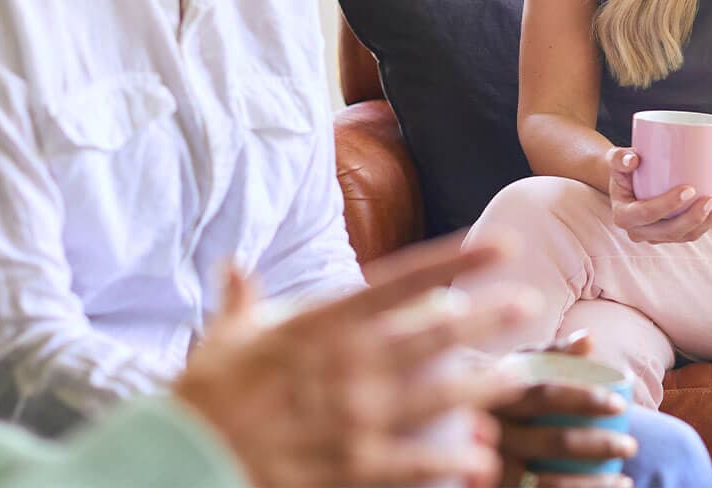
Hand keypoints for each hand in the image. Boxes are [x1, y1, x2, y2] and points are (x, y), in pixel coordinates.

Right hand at [173, 236, 534, 487]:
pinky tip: (483, 460)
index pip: (403, 281)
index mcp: (323, 323)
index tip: (498, 245)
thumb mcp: (225, 336)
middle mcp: (348, 365)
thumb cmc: (205, 394)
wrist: (183, 458)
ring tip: (521, 376)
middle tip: (528, 304)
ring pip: (438, 398)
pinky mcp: (352, 468)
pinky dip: (451, 462)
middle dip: (486, 319)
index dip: (456, 261)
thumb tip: (233, 266)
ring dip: (484, 387)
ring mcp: (354, 419)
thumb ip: (243, 300)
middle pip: (434, 335)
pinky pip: (415, 465)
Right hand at [489, 332, 634, 487]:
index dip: (582, 398)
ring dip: (593, 484)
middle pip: (550, 440)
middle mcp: (491, 431)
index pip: (544, 394)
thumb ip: (549, 352)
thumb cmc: (494, 387)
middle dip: (597, 445)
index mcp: (497, 392)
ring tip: (626, 478)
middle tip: (631, 444)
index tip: (619, 403)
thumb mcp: (513, 365)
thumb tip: (588, 340)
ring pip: (548, 482)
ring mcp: (491, 466)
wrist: (442, 424)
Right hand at [605, 147, 711, 243]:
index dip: (668, 204)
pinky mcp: (671, 236)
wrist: (627, 181)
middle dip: (695, 217)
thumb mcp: (616, 159)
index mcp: (624, 215)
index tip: (689, 189)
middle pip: (670, 231)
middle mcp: (639, 231)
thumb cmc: (623, 169)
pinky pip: (692, 234)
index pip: (647, 213)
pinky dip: (709, 221)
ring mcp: (656, 236)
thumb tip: (633, 159)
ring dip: (707, 221)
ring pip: (685, 236)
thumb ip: (619, 157)